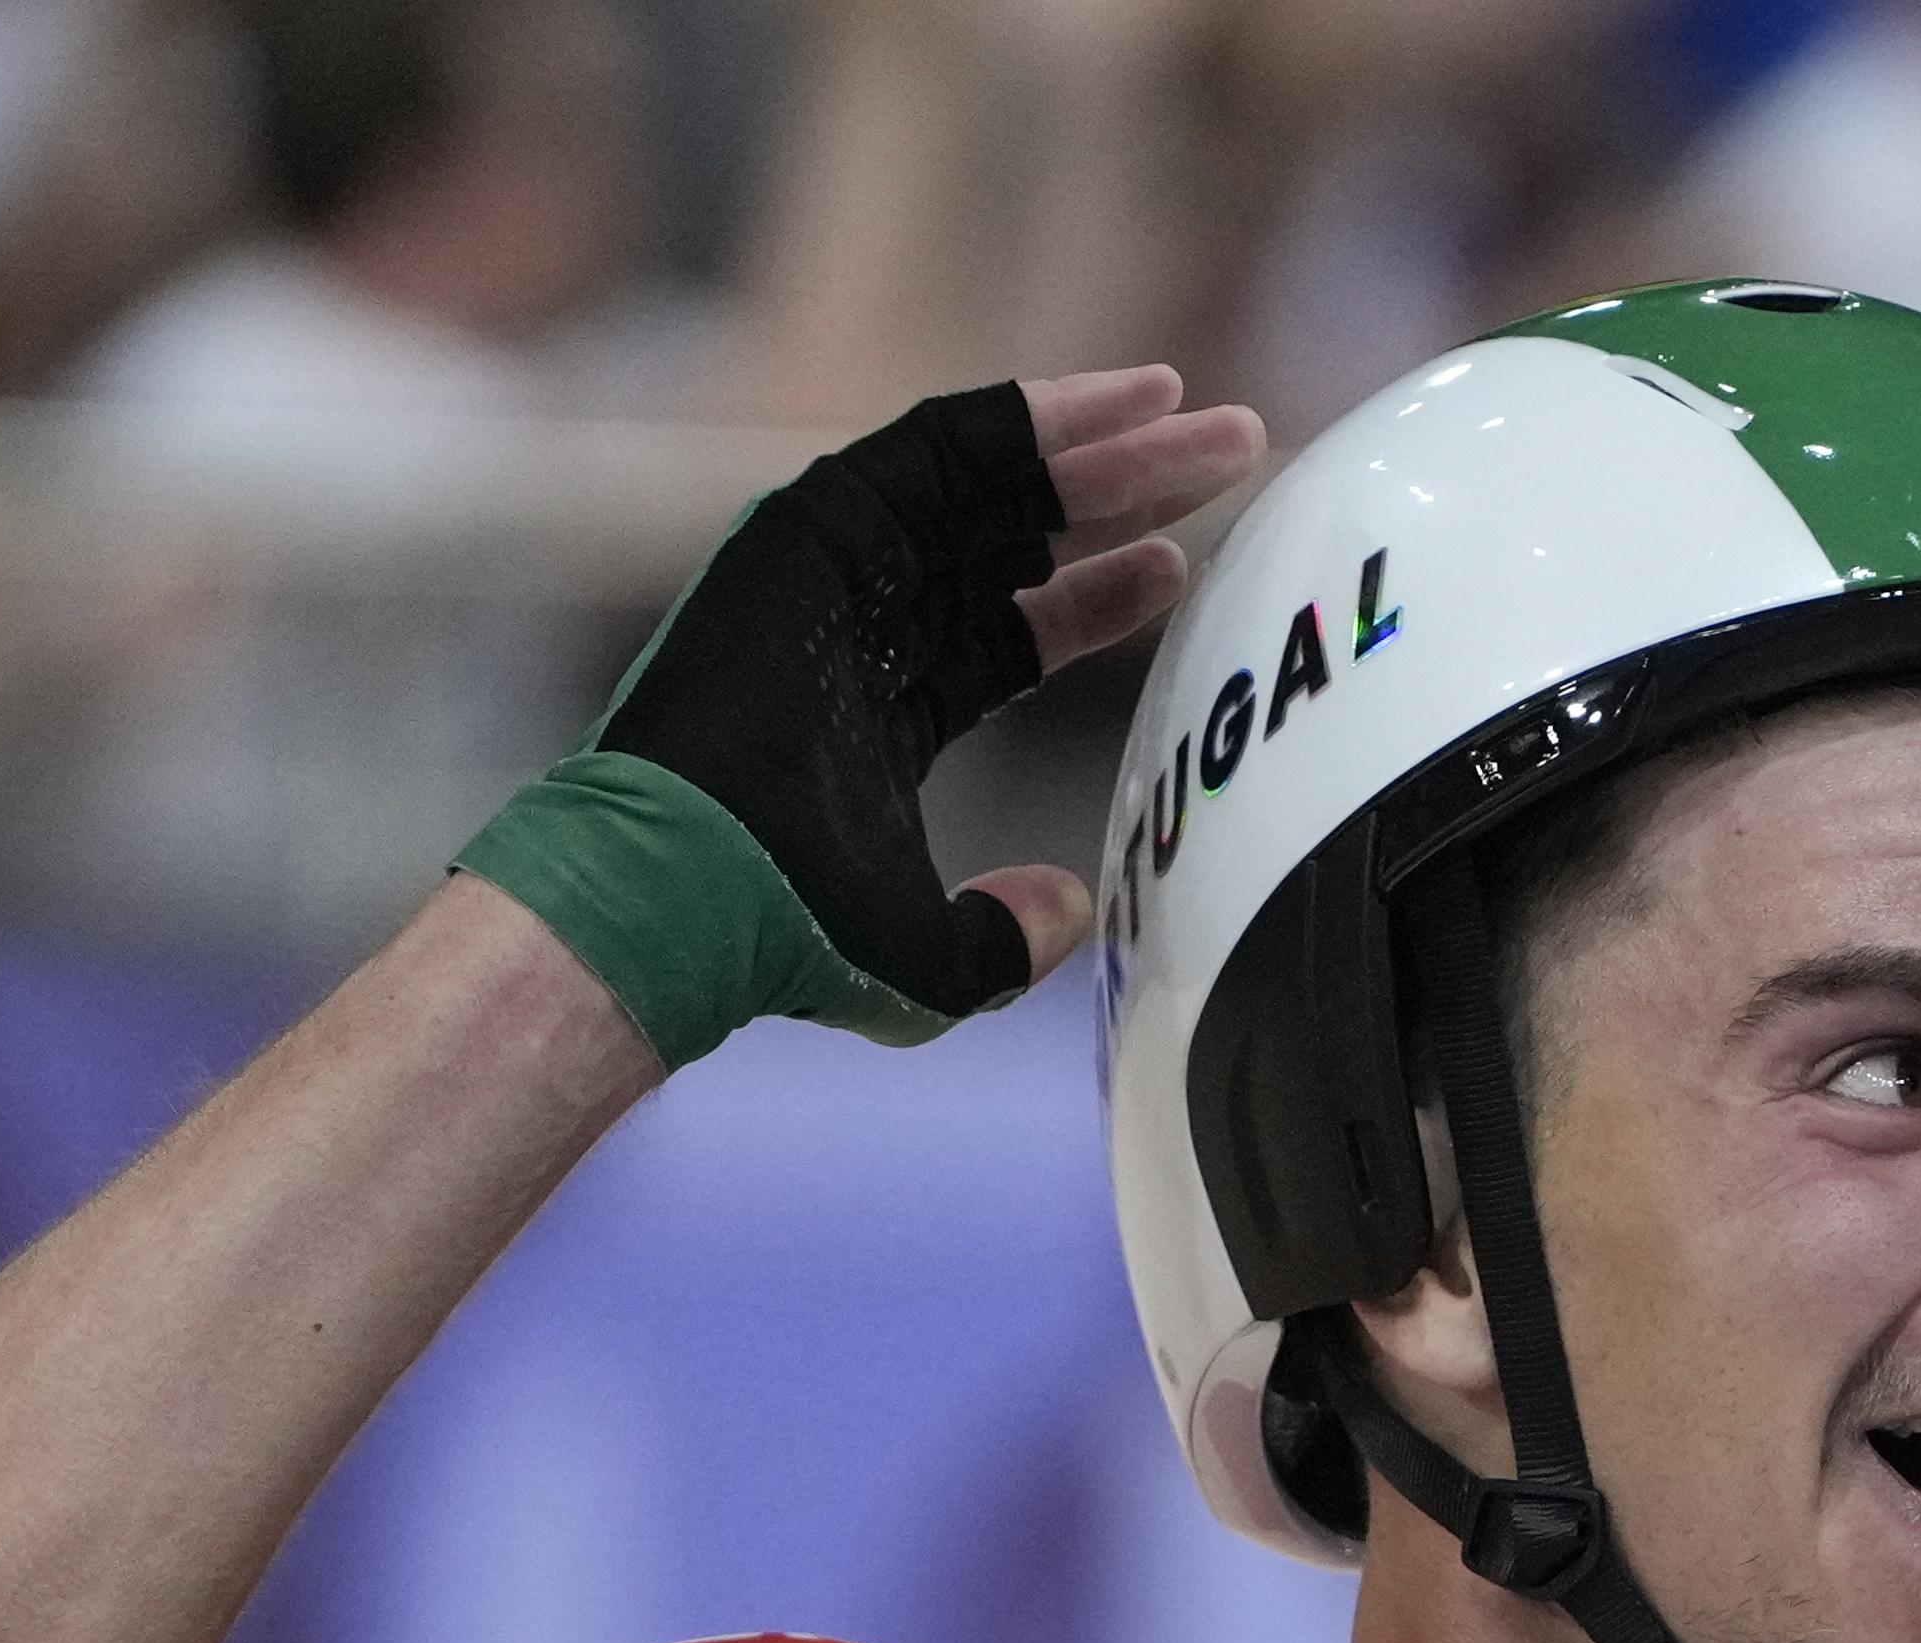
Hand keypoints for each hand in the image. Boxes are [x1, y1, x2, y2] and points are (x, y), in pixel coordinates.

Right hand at [459, 368, 1263, 1066]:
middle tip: (1232, 454)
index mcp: (888, 702)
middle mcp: (868, 620)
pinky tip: (1118, 401)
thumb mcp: (930, 963)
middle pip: (1025, 534)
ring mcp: (839, 566)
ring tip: (1195, 408)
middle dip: (1129, 491)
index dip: (1104, 595)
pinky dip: (1029, 417)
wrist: (688, 895)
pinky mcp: (816, 527)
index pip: (1020, 627)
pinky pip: (938, 448)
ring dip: (1098, 437)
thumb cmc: (786, 933)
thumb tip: (1076, 912)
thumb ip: (1007, 943)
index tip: (1183, 562)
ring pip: (994, 478)